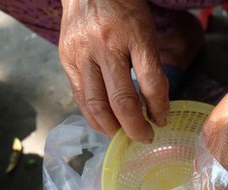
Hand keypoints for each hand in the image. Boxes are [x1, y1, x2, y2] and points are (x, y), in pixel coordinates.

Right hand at [59, 0, 169, 141]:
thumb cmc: (123, 8)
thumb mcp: (145, 30)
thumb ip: (151, 65)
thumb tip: (155, 107)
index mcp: (134, 34)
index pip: (151, 82)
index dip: (159, 108)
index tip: (162, 120)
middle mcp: (105, 45)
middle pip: (122, 100)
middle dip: (136, 127)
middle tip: (145, 138)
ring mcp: (82, 53)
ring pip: (97, 105)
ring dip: (113, 128)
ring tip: (124, 138)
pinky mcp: (66, 59)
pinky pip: (80, 97)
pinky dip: (93, 117)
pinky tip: (105, 125)